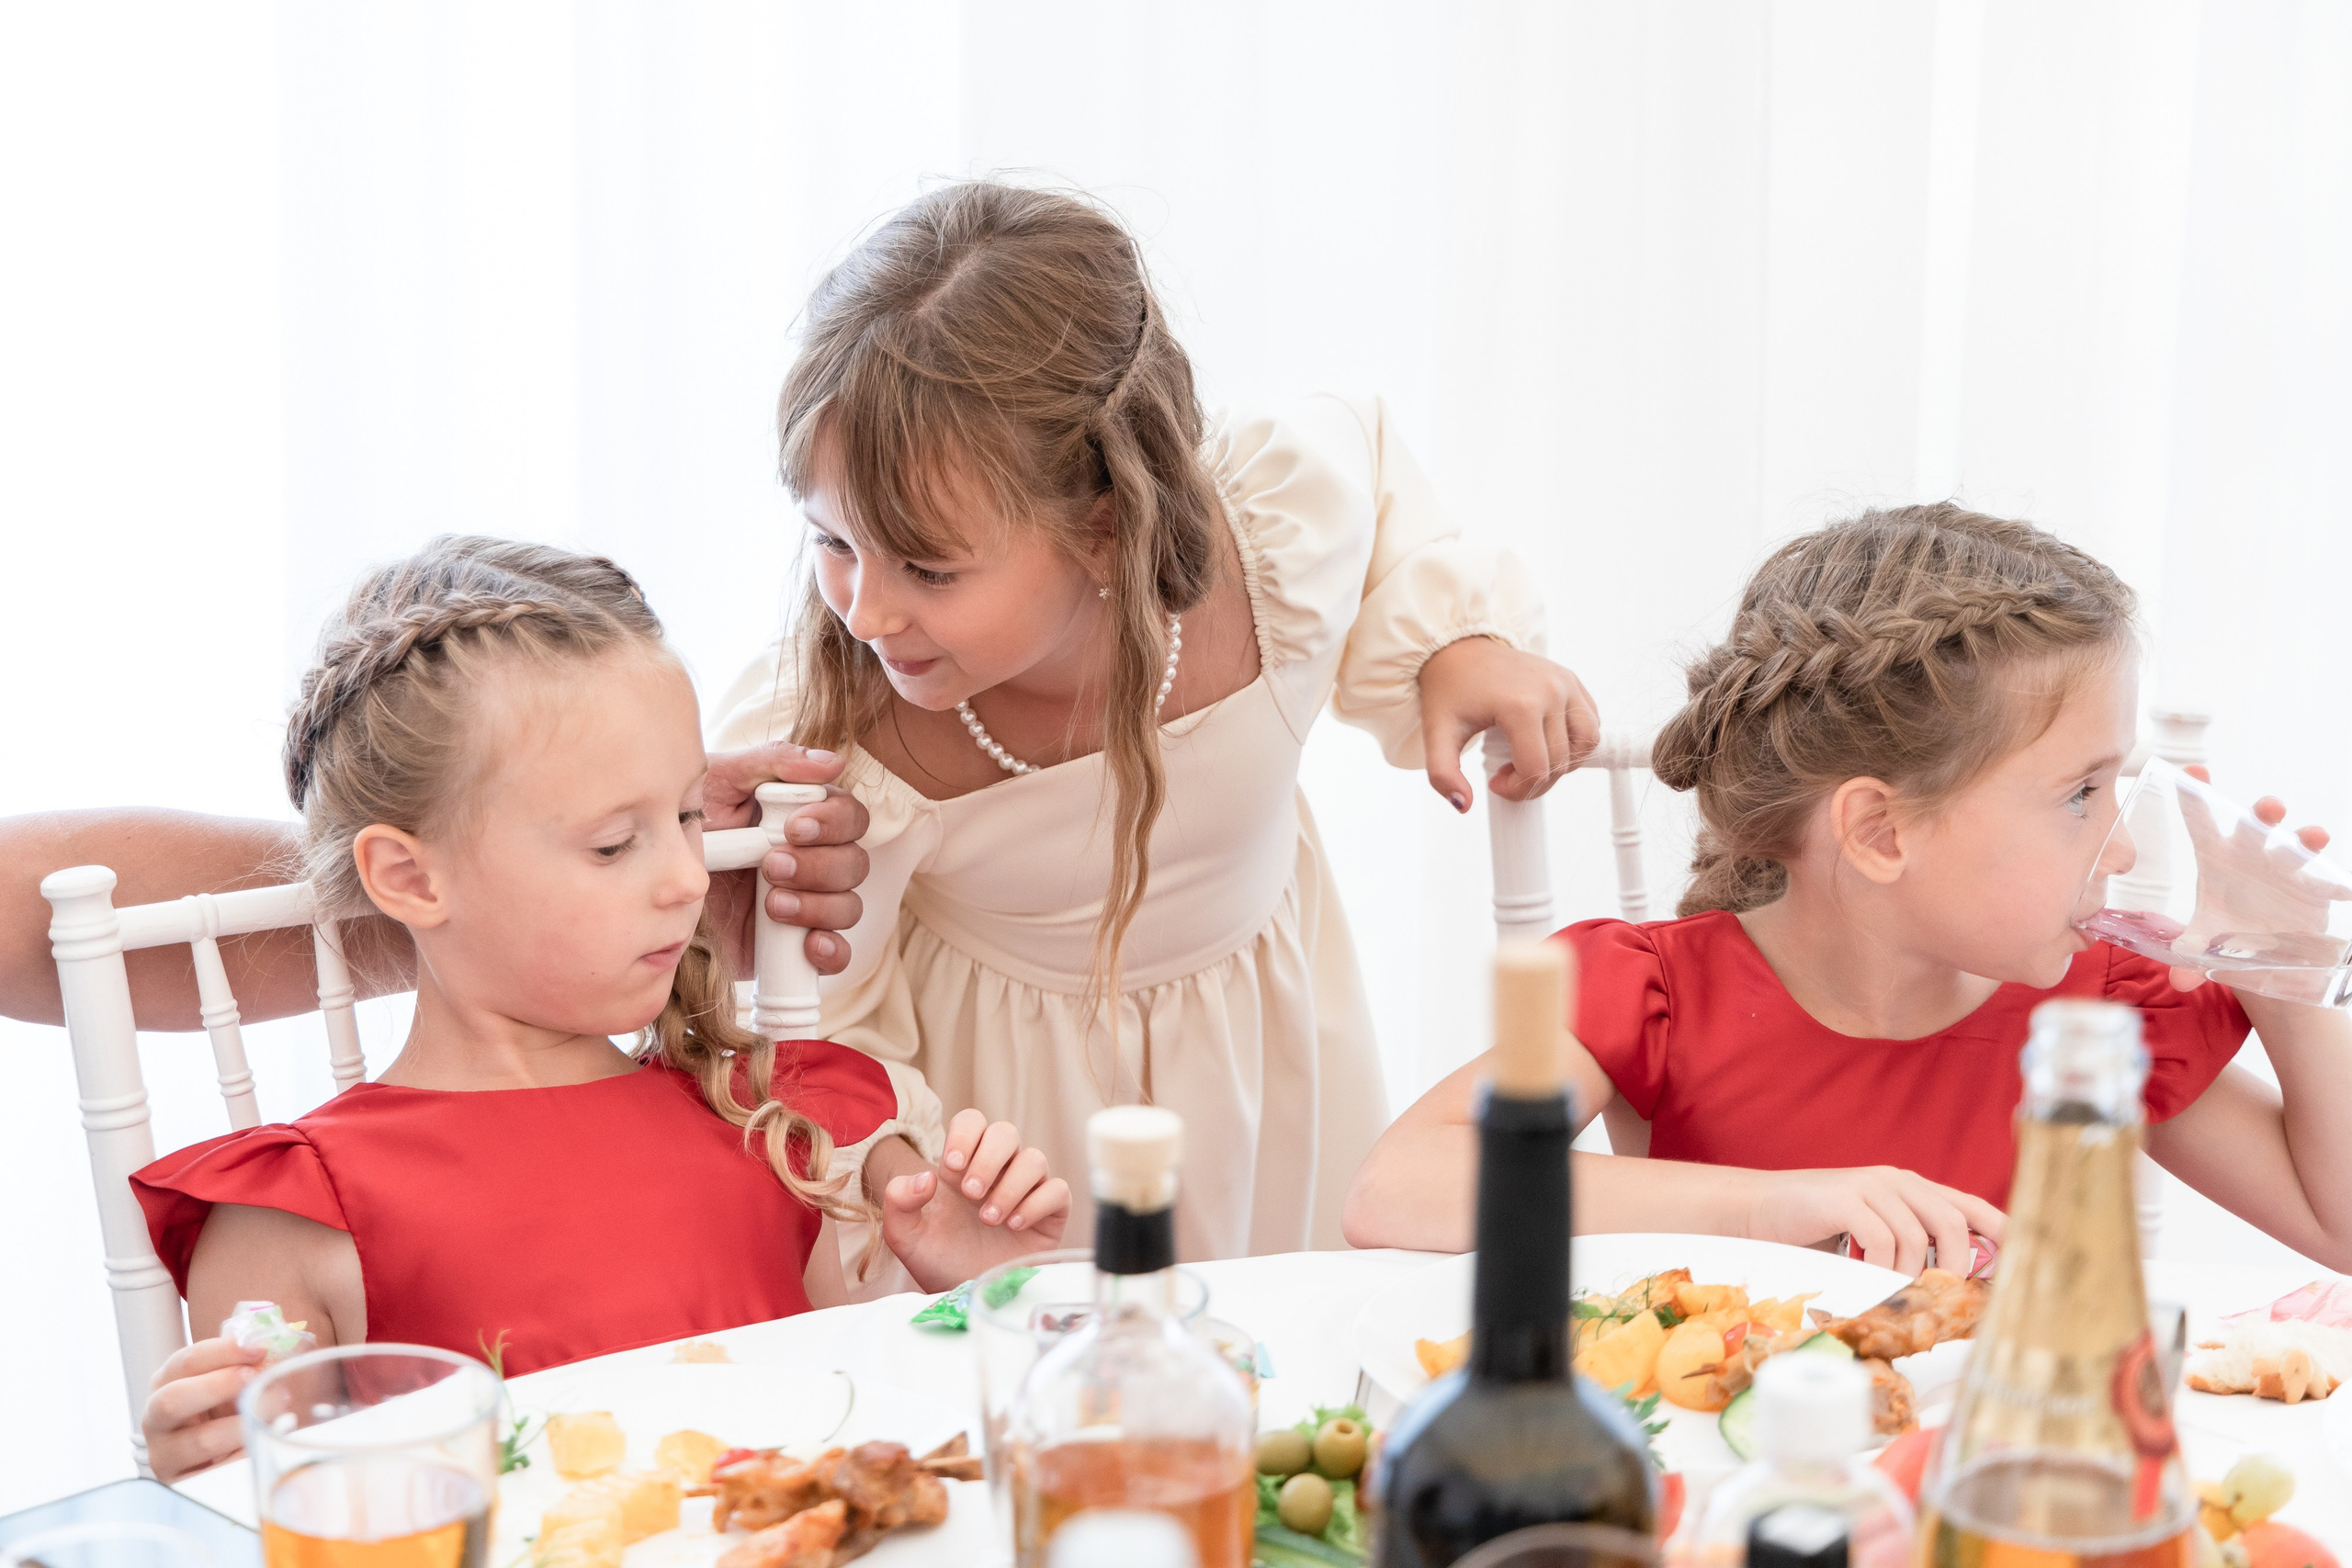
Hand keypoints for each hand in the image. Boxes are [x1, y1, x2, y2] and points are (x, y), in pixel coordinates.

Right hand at [142, 1336, 266, 1481]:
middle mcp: (155, 1418)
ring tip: (273, 1413)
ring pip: (201, 1441)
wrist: (204, 1459)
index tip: (258, 1349)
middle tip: (253, 1379)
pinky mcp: (181, 1484)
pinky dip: (245, 1456)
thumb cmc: (219, 1411)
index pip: (186, 1362)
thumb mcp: (224, 1384)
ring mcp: (164, 1454)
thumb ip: (243, 1366)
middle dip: (219, 1386)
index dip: (223, 1352)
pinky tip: (263, 1445)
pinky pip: (217, 1473)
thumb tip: (275, 1352)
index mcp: (165, 1383)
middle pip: (173, 1400)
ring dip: (242, 1425)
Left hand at [704, 742, 868, 975]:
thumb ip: (770, 763)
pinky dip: (831, 951)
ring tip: (771, 906)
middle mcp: (811, 861)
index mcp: (802, 818)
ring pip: (848, 906)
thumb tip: (831, 763)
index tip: (795, 828)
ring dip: (818, 905)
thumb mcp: (718, 782)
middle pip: (853, 863)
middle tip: (771, 868)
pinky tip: (807, 945)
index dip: (833, 823)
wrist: (644, 888)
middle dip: (819, 867)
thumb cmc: (681, 824)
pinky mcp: (791, 948)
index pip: (849, 816)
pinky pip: (836, 955)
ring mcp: (805, 905)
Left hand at [880, 1111, 1070, 1292]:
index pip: (972, 1122)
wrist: (965, 1296)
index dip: (965, 1134)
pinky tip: (1014, 1225)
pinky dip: (1036, 1204)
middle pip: (1006, 1132)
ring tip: (990, 1220)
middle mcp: (998, 1172)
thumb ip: (899, 1201)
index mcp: (963, 1166)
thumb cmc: (938, 1261)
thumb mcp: (905, 1235)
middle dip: (988, 1159)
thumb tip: (927, 1176)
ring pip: (1034, 1158)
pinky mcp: (1050, 1213)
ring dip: (1011, 1186)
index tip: (952, 1166)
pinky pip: (1057, 1190)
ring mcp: (1026, 1190)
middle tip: (970, 1194)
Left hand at [1416, 637, 1599, 808]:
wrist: (1460, 648)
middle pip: (1561, 763)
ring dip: (1563, 763)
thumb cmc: (1451, 688)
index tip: (1495, 783)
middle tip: (1506, 773)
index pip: (1536, 770)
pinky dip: (1574, 742)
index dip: (1517, 789)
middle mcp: (1550, 691)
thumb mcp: (1438, 733)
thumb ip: (1443, 774)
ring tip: (1531, 757)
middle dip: (1534, 781)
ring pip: (1585, 745)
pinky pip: (1590, 724)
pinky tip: (1545, 741)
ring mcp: (1565, 683)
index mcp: (1519, 705)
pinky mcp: (1572, 680)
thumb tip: (1462, 805)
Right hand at [1745, 1166, 2004, 1277]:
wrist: (1755, 1210)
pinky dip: (1880, 1265)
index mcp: (1911, 1188)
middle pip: (1953, 1222)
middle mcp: (1897, 1180)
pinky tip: (1864, 1275)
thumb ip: (1907, 1247)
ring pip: (1918, 1234)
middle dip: (1955, 1267)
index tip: (2023, 1262)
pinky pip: (1882, 1237)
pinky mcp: (1845, 1197)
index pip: (1970, 1205)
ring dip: (1909, 1273)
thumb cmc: (1814, 1231)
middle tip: (1939, 1298)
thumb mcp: (1870, 1235)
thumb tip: (1949, 1291)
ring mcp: (1871, 1185)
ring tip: (1890, 1290)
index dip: (2003, 1231)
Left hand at [2171, 765, 2337, 992]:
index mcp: (2215, 858)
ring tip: (2316, 836)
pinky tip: (2344, 889)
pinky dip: (2335, 885)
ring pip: (2295, 849)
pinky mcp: (2311, 892)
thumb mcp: (2204, 943)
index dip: (2196, 795)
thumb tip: (2181, 980)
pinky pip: (2325, 885)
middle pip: (2254, 828)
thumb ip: (2189, 957)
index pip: (2201, 822)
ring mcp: (2284, 872)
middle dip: (2262, 814)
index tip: (2193, 771)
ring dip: (2306, 841)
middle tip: (2269, 806)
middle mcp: (2250, 857)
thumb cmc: (2223, 930)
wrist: (2260, 953)